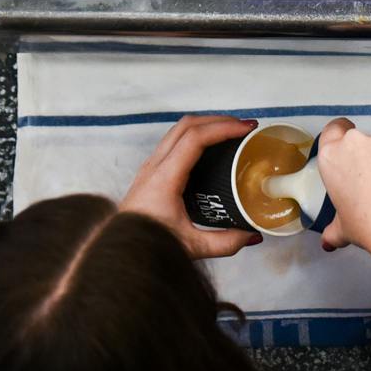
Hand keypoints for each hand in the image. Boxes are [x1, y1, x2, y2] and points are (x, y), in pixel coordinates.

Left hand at [120, 114, 260, 258]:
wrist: (119, 249)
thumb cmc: (146, 244)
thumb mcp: (191, 246)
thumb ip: (225, 243)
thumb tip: (251, 234)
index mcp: (164, 179)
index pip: (195, 139)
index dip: (222, 128)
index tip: (245, 129)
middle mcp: (155, 166)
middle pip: (186, 126)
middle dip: (218, 120)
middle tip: (243, 127)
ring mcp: (150, 166)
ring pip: (178, 130)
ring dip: (205, 125)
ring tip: (230, 132)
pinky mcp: (151, 172)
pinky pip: (173, 141)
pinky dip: (195, 135)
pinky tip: (210, 148)